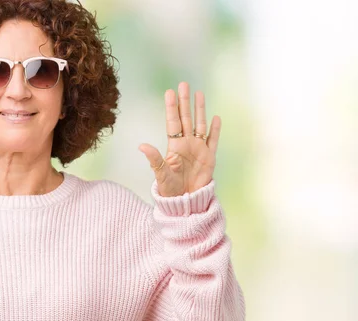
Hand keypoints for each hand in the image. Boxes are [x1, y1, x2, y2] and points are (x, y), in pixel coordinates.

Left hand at [138, 82, 220, 196]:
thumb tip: (141, 146)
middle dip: (185, 102)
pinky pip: (213, 141)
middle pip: (186, 118)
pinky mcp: (209, 157)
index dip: (172, 107)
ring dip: (200, 110)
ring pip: (200, 125)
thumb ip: (154, 158)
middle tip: (183, 84)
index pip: (173, 122)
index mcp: (174, 145)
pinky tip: (216, 117)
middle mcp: (186, 143)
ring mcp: (199, 149)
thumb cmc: (169, 188)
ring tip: (199, 93)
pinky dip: (215, 130)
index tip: (170, 92)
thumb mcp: (160, 173)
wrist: (185, 200)